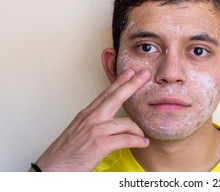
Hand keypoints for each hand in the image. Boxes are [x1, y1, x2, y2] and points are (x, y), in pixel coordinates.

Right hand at [32, 69, 150, 171]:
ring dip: (138, 130)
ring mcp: (95, 129)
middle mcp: (91, 118)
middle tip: (145, 74)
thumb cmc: (65, 154)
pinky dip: (137, 141)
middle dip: (133, 84)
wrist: (50, 170)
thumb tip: (109, 121)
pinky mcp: (100, 143)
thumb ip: (93, 123)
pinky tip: (143, 143)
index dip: (119, 82)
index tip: (130, 72)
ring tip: (143, 136)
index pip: (106, 94)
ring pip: (126, 122)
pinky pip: (126, 139)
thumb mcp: (78, 131)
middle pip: (116, 96)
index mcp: (86, 114)